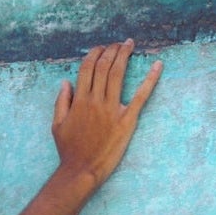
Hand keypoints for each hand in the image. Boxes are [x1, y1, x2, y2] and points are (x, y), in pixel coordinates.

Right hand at [52, 40, 161, 190]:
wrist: (82, 171)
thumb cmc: (69, 150)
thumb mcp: (57, 125)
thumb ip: (61, 102)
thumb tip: (65, 82)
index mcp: (79, 100)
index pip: (87, 68)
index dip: (95, 53)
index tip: (101, 48)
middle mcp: (95, 100)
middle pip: (104, 66)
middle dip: (111, 50)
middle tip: (119, 44)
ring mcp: (112, 109)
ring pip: (118, 74)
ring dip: (124, 55)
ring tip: (129, 45)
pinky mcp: (127, 120)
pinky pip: (141, 96)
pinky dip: (150, 79)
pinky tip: (158, 65)